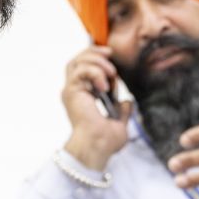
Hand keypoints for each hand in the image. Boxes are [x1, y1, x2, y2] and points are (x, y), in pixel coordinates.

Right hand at [61, 46, 131, 170]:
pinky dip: (95, 73)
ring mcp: (71, 91)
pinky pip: (81, 71)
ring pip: (77, 61)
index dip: (98, 59)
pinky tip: (105, 86)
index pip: (84, 67)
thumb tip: (127, 102)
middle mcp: (74, 91)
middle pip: (77, 59)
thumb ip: (122, 111)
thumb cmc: (105, 141)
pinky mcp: (71, 92)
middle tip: (110, 54)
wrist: (98, 146)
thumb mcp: (118, 123)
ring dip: (97, 61)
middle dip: (94, 52)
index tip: (114, 64)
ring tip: (111, 73)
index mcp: (83, 97)